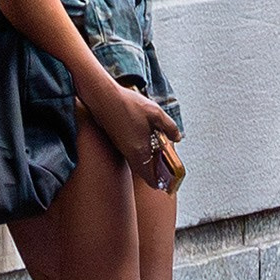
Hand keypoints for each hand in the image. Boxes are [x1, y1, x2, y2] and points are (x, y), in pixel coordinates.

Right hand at [77, 76, 182, 191]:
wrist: (103, 97)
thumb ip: (169, 127)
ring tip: (160, 144)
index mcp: (140, 153)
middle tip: (168, 158)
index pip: (152, 180)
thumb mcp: (155, 113)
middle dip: (159, 169)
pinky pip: (134, 152)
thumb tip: (177, 137)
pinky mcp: (118, 141)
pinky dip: (143, 149)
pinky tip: (147, 134)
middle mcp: (129, 155)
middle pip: (147, 172)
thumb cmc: (126, 104)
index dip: (163, 182)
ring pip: (140, 162)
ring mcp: (122, 148)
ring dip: (151, 157)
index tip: (171, 179)